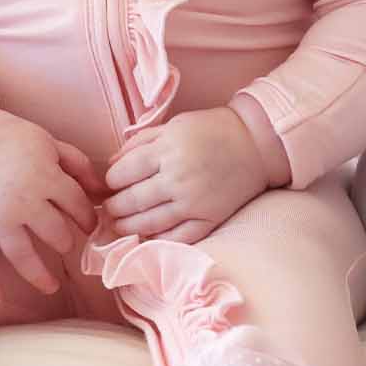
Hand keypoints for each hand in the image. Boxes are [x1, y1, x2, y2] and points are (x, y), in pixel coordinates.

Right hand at [0, 110, 104, 305]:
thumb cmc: (12, 138)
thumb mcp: (51, 144)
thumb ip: (80, 167)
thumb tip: (106, 190)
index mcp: (45, 178)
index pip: (77, 206)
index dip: (88, 218)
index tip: (91, 226)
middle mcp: (22, 202)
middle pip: (54, 233)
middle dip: (65, 241)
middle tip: (67, 245)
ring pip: (21, 254)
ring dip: (38, 274)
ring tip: (51, 287)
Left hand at [100, 107, 269, 244]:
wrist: (256, 144)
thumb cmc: (212, 130)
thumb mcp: (174, 125)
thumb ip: (141, 142)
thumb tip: (111, 163)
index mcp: (167, 150)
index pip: (124, 172)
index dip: (111, 181)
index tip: (110, 183)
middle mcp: (177, 178)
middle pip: (131, 201)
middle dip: (114, 207)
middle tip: (108, 208)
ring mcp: (193, 203)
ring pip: (148, 223)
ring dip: (127, 226)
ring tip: (119, 224)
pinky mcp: (209, 219)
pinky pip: (176, 237)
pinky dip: (157, 239)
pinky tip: (147, 235)